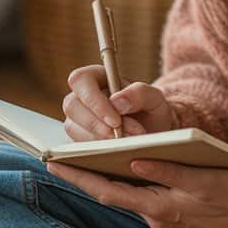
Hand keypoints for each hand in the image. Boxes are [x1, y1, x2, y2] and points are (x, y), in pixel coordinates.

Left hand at [45, 156, 227, 227]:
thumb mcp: (204, 178)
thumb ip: (168, 171)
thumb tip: (134, 159)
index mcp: (161, 209)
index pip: (109, 191)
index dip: (80, 176)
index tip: (54, 162)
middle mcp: (157, 218)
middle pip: (112, 194)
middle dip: (84, 176)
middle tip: (56, 158)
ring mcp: (165, 220)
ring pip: (127, 196)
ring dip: (105, 179)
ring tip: (81, 159)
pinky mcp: (173, 217)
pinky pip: (143, 198)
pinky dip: (127, 184)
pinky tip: (121, 169)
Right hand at [62, 65, 176, 141]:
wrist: (153, 131)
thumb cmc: (151, 109)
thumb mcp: (155, 98)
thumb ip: (140, 93)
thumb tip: (116, 101)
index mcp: (97, 77)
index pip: (81, 80)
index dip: (93, 100)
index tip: (115, 120)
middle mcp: (81, 96)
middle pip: (72, 106)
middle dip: (98, 125)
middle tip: (123, 137)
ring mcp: (76, 118)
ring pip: (73, 128)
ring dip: (101, 139)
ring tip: (128, 142)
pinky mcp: (77, 138)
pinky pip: (77, 146)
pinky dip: (99, 150)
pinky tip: (118, 150)